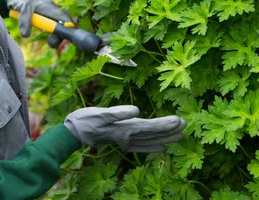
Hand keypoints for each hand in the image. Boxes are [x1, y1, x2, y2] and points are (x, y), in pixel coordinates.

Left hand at [7, 0, 72, 47]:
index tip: (60, 38)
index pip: (65, 18)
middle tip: (51, 43)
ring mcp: (50, 13)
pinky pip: (53, 25)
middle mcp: (53, 10)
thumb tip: (26, 35)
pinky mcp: (46, 16)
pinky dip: (52, 32)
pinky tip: (46, 36)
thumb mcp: (21, 7)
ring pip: (59, 25)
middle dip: (61, 35)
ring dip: (56, 35)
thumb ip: (24, 19)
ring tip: (50, 43)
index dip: (68, 29)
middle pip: (64, 23)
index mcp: (50, 7)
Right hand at [64, 105, 185, 152]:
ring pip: (150, 141)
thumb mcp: (100, 113)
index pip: (150, 127)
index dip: (165, 124)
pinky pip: (142, 146)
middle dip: (170, 131)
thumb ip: (118, 112)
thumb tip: (136, 110)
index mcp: (125, 128)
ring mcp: (125, 141)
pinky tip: (161, 148)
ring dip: (165, 138)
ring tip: (180, 136)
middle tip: (186, 126)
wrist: (73, 133)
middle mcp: (128, 137)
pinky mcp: (121, 142)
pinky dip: (153, 147)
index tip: (180, 120)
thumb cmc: (85, 120)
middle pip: (153, 135)